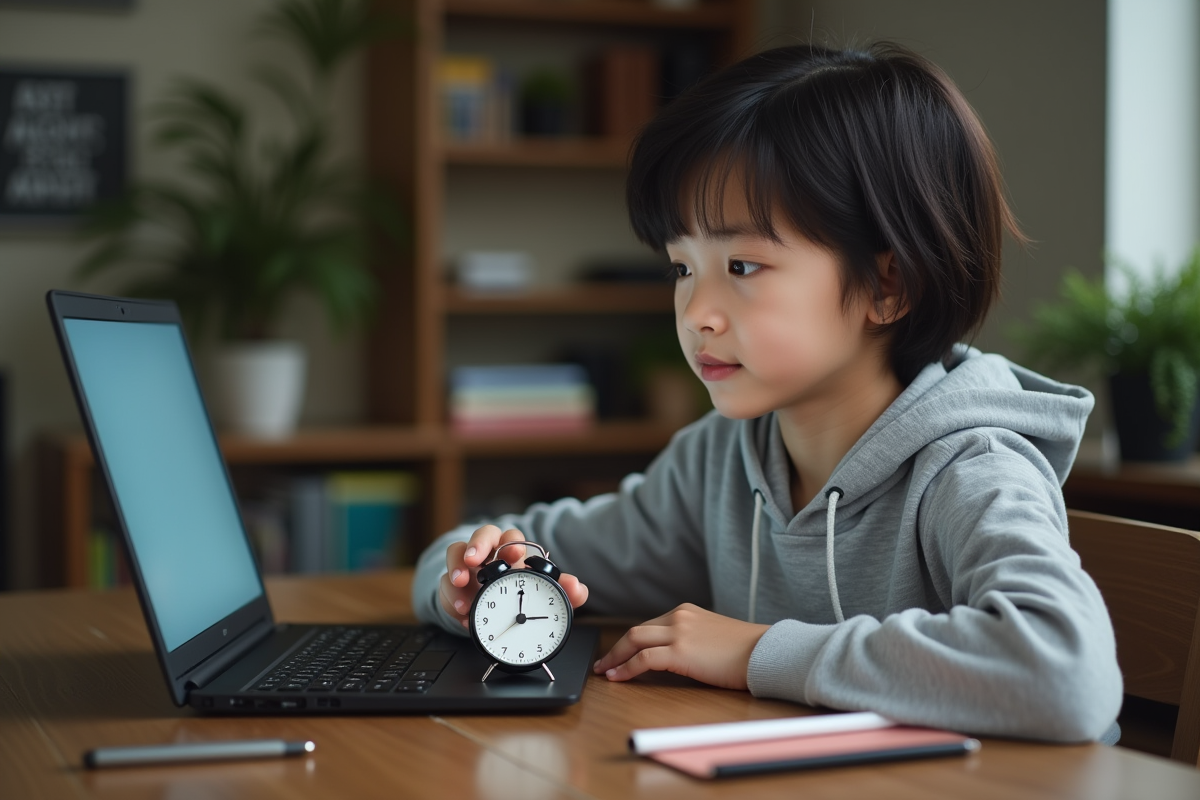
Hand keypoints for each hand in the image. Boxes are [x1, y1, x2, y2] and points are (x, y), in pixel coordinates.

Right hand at [438, 524, 589, 628]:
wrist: (492, 612)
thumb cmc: (517, 593)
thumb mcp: (540, 594)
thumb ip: (562, 592)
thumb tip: (578, 589)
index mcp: (512, 552)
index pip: (511, 536)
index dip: (512, 542)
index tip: (515, 553)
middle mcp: (488, 554)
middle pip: (481, 535)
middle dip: (477, 545)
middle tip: (475, 561)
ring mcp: (466, 568)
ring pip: (456, 553)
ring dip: (456, 568)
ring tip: (460, 584)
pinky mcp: (450, 585)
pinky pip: (444, 585)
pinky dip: (450, 598)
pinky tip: (462, 613)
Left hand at [592, 604, 769, 690]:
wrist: (765, 652)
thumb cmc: (746, 651)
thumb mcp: (713, 637)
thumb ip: (692, 640)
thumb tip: (676, 657)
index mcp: (687, 612)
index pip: (649, 626)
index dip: (631, 641)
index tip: (620, 652)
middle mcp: (679, 617)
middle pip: (636, 631)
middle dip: (616, 647)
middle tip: (604, 662)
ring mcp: (678, 632)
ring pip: (634, 640)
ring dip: (616, 657)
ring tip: (605, 672)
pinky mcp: (680, 651)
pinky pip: (643, 659)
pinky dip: (627, 668)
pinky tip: (619, 678)